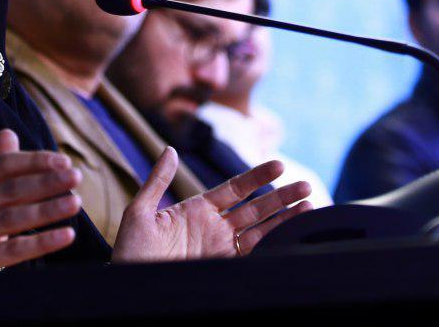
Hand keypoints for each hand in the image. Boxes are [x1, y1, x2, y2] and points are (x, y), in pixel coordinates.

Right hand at [0, 129, 81, 273]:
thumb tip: (8, 132)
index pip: (2, 166)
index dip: (34, 161)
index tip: (65, 161)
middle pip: (10, 190)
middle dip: (46, 181)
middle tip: (76, 176)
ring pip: (12, 218)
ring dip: (48, 209)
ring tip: (76, 202)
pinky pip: (12, 251)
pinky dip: (42, 242)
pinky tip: (66, 235)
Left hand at [111, 147, 312, 261]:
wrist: (127, 289)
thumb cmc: (130, 253)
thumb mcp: (140, 213)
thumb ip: (157, 181)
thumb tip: (170, 149)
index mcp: (198, 211)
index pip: (235, 189)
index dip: (257, 178)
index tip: (279, 165)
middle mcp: (215, 230)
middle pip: (256, 209)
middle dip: (282, 198)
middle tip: (306, 185)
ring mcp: (221, 251)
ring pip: (261, 232)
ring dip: (286, 221)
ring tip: (311, 208)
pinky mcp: (224, 271)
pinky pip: (253, 258)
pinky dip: (273, 249)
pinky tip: (292, 239)